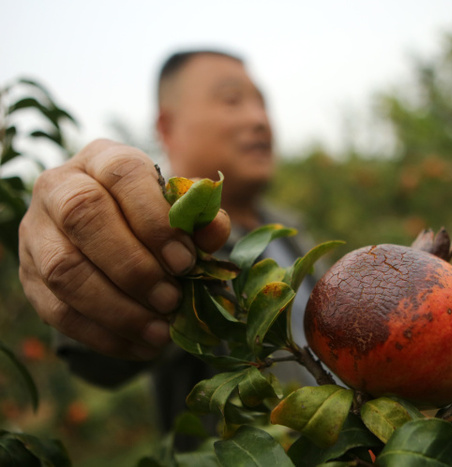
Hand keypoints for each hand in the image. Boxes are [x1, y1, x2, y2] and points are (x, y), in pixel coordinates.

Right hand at [18, 139, 230, 359]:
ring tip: (160, 332)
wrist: (105, 232)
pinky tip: (140, 346)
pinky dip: (104, 335)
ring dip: (118, 309)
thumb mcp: (176, 209)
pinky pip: (57, 311)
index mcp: (102, 159)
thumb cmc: (149, 216)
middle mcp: (60, 187)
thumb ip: (199, 217)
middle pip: (84, 217)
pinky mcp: (29, 276)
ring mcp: (37, 232)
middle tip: (172, 299)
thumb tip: (215, 230)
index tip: (185, 261)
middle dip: (134, 267)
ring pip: (65, 270)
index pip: (123, 176)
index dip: (155, 220)